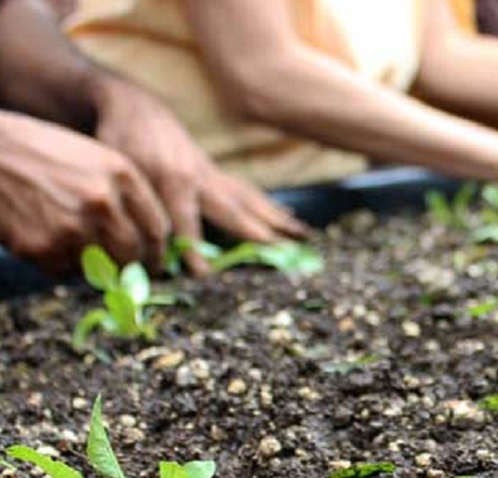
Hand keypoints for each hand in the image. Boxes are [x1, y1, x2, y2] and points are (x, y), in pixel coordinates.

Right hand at [0, 111, 167, 274]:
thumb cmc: (43, 154)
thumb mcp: (94, 159)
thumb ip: (126, 195)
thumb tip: (150, 241)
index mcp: (120, 175)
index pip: (157, 229)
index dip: (158, 252)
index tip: (154, 262)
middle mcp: (101, 200)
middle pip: (133, 254)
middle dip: (131, 266)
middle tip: (125, 271)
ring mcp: (72, 226)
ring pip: (100, 267)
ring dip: (91, 264)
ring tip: (71, 241)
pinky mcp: (43, 247)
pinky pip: (64, 271)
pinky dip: (59, 263)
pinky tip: (44, 237)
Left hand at [93, 77, 307, 274]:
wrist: (135, 108)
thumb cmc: (120, 142)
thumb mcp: (118, 171)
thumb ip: (134, 204)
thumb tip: (137, 245)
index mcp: (171, 181)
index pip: (184, 222)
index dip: (192, 249)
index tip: (204, 275)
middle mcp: (200, 179)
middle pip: (235, 212)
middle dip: (260, 234)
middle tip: (287, 255)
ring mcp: (213, 176)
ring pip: (250, 201)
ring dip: (278, 221)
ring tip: (305, 237)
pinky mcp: (218, 174)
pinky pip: (250, 194)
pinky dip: (272, 208)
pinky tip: (290, 220)